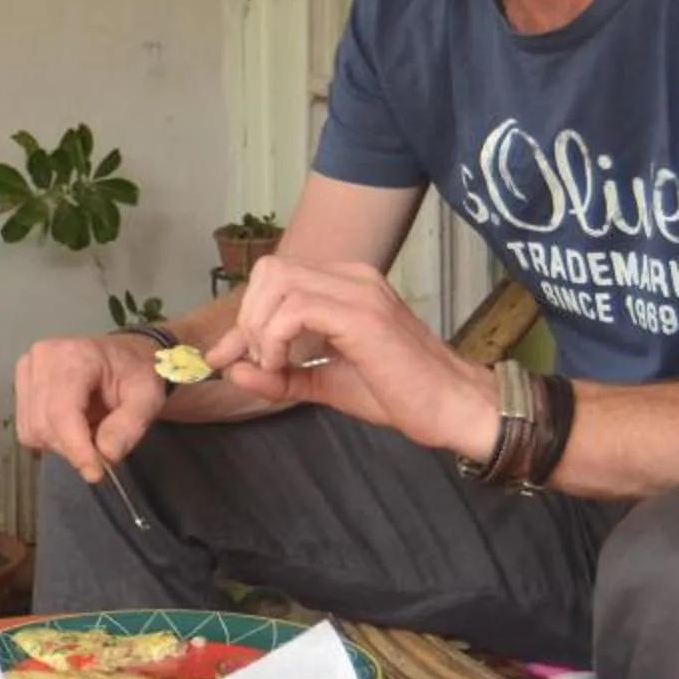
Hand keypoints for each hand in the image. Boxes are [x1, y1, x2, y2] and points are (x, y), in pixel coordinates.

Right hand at [13, 333, 168, 482]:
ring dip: (60, 445)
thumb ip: (130, 425)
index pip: (62, 410)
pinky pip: (27, 430)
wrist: (121, 358)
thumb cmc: (135, 374)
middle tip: (100, 452)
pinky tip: (71, 428)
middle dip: (72, 448)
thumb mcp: (148, 396)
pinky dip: (50, 439)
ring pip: (32, 431)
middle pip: (44, 424)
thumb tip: (106, 454)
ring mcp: (25, 372)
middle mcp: (41, 359)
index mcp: (74, 355)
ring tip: (87, 434)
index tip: (94, 472)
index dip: (75, 446)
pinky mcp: (19, 387)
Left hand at [204, 257, 497, 457]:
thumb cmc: (400, 394)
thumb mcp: (325, 383)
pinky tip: (282, 367)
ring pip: (278, 282)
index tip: (225, 357)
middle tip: (258, 362)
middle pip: (270, 271)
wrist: (453, 408)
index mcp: (346, 284)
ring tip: (273, 367)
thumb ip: (280, 376)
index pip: (276, 277)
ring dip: (259, 329)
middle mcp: (352, 276)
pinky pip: (295, 309)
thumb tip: (231, 370)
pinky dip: (274, 338)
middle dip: (247, 318)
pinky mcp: (362, 315)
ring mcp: (359, 290)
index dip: (242, 316)